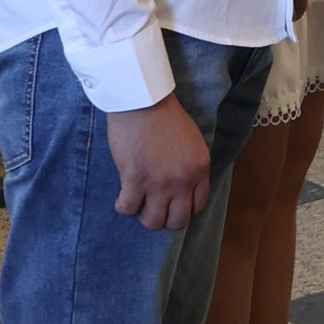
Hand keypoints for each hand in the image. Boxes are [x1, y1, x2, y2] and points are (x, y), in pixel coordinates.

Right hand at [106, 93, 211, 231]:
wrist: (143, 101)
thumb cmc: (166, 116)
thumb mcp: (192, 142)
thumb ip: (190, 166)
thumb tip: (182, 189)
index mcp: (200, 168)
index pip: (198, 206)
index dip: (183, 209)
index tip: (172, 205)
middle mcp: (183, 180)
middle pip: (178, 221)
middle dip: (165, 219)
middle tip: (154, 208)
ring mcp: (159, 182)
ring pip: (153, 221)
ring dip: (144, 216)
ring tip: (138, 204)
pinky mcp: (135, 179)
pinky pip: (127, 209)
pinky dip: (123, 206)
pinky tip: (123, 197)